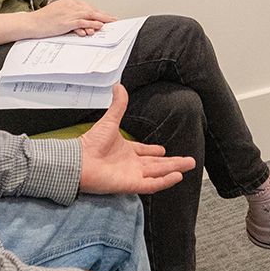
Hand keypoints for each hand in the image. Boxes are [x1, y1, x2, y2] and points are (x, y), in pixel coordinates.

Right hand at [30, 0, 115, 37]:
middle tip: (113, 19)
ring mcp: (69, 13)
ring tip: (110, 22)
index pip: (87, 6)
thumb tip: (82, 24)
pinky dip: (92, 24)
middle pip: (91, 9)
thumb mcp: (58, 13)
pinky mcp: (67, 21)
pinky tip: (99, 26)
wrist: (31, 23)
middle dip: (103, 15)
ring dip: (102, 19)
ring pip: (90, 15)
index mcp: (69, 1)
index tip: (105, 15)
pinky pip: (83, 22)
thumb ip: (71, 16)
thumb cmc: (43, 19)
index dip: (98, 12)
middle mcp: (70, 5)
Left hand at [77, 84, 194, 193]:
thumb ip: (118, 105)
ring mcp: (132, 175)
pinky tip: (177, 176)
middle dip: (174, 162)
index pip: (144, 153)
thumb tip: (119, 86)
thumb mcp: (109, 121)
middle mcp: (130, 164)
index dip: (154, 152)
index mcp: (125, 150)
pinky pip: (152, 185)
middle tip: (189, 160)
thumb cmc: (90, 143)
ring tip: (190, 165)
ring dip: (174, 169)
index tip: (163, 150)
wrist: (79, 160)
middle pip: (157, 164)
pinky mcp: (131, 184)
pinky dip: (165, 181)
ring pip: (159, 173)